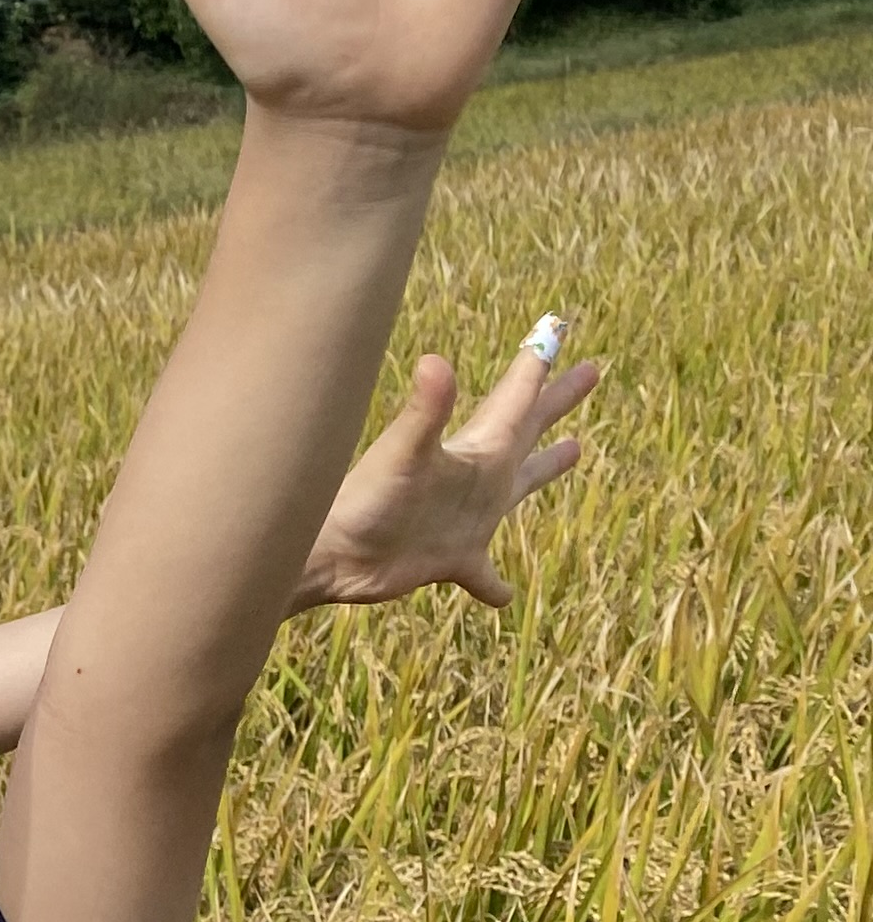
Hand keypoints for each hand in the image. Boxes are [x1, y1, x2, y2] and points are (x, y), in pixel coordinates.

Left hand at [297, 329, 600, 609]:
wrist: (329, 556)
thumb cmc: (363, 503)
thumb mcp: (403, 456)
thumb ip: (424, 413)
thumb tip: (434, 361)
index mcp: (475, 451)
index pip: (515, 398)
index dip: (538, 363)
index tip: (560, 325)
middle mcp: (476, 479)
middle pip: (528, 428)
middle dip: (557, 400)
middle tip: (592, 369)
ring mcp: (466, 519)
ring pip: (519, 487)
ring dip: (545, 467)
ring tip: (575, 448)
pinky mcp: (449, 561)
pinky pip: (484, 575)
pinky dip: (496, 585)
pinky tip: (506, 596)